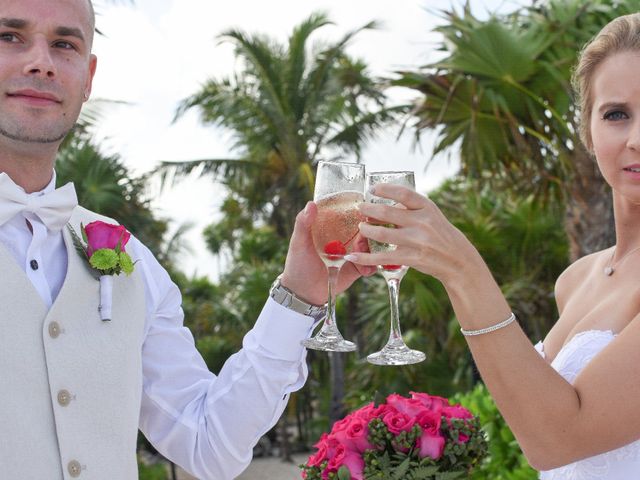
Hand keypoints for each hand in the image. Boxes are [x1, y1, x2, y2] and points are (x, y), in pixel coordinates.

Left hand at [280, 202, 375, 305]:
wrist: (303, 292)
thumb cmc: (298, 264)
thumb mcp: (299, 243)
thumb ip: (303, 224)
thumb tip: (311, 203)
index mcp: (332, 228)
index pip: (350, 215)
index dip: (359, 213)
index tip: (364, 213)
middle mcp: (344, 238)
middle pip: (365, 229)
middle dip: (370, 230)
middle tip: (363, 236)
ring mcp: (352, 253)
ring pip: (371, 246)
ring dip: (371, 247)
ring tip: (361, 251)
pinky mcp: (357, 269)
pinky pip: (371, 265)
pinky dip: (371, 266)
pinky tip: (364, 269)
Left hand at [345, 184, 481, 283]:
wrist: (458, 260)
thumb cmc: (440, 235)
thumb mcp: (431, 216)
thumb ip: (411, 209)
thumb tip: (382, 205)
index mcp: (428, 207)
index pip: (403, 193)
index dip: (385, 189)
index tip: (372, 189)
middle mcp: (423, 222)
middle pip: (387, 212)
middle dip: (368, 209)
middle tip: (360, 208)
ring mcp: (417, 241)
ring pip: (382, 233)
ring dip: (366, 230)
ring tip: (361, 228)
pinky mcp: (411, 258)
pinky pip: (382, 257)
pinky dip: (365, 257)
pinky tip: (352, 256)